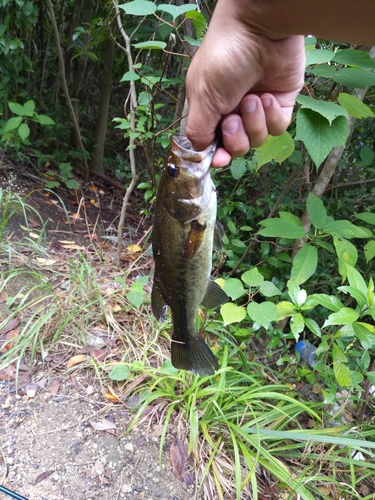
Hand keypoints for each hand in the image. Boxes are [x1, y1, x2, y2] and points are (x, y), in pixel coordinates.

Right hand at [185, 0, 304, 166]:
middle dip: (236, 137)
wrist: (260, 29)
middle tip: (233, 117)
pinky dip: (272, 116)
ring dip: (254, 122)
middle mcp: (233, 111)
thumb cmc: (224, 57)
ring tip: (253, 98)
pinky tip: (267, 96)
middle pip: (237, 147)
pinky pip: (277, 128)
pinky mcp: (280, 104)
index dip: (218, 155)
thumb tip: (199, 150)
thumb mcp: (202, 96)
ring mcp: (257, 109)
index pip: (214, 144)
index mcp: (211, 109)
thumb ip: (198, 129)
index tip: (219, 159)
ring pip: (258, 140)